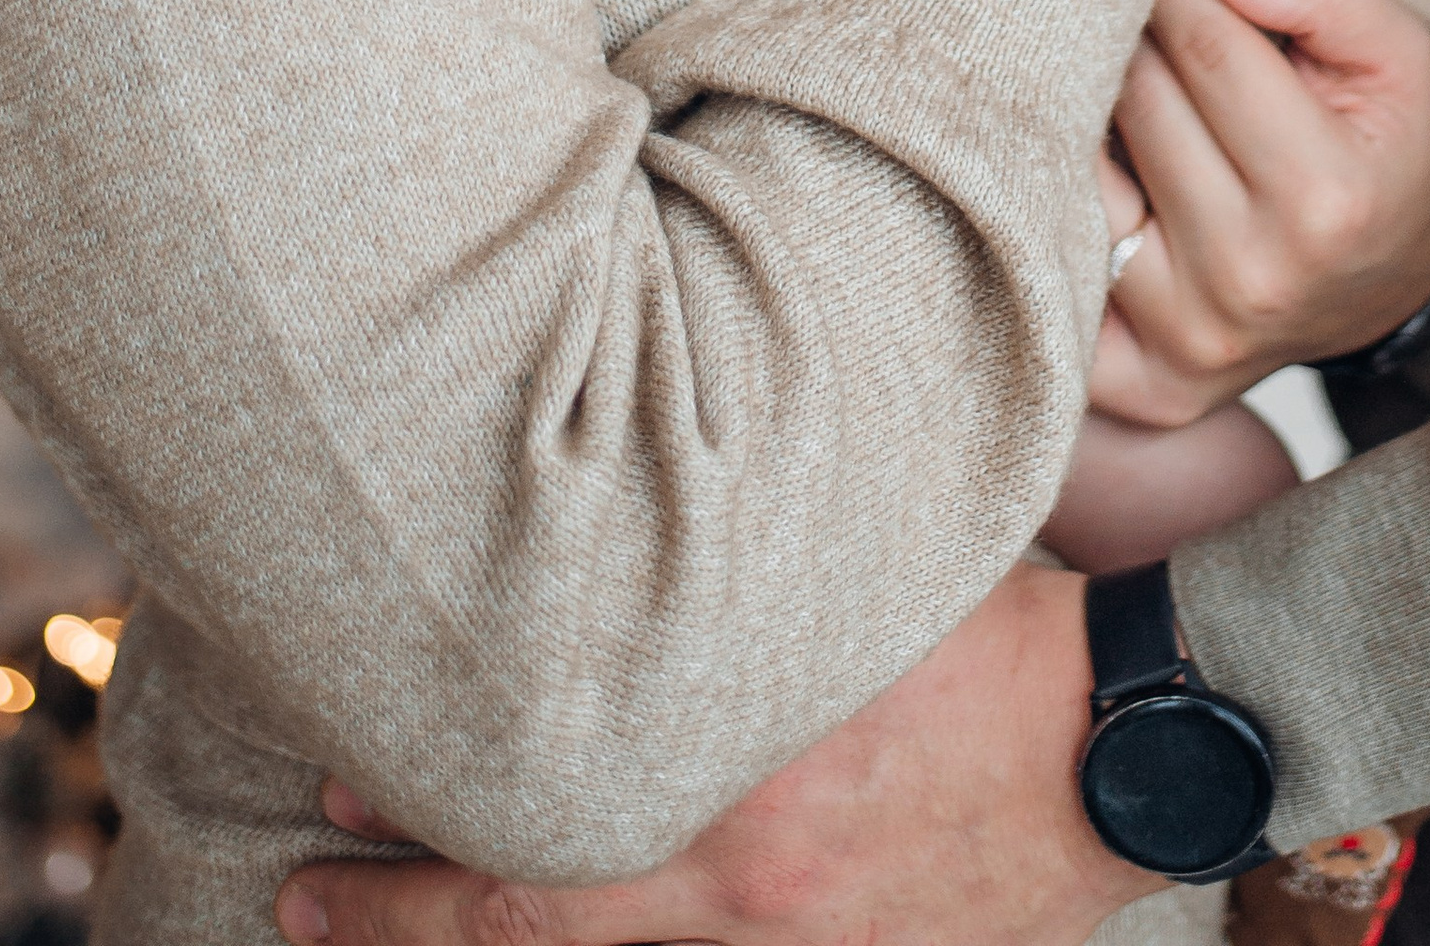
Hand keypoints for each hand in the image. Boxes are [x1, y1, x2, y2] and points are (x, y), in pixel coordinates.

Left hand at [274, 560, 1143, 945]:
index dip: (419, 816)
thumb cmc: (990, 628)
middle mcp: (748, 890)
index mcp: (742, 778)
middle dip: (403, 918)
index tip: (331, 785)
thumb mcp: (850, 578)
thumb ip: (742, 575)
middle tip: (300, 897)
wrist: (1129, 739)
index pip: (538, 819)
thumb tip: (629, 524)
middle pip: (534, 927)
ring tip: (371, 931)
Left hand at [1092, 0, 1429, 424]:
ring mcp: (1189, 339)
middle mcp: (1251, 280)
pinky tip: (1084, 173)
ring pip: (1084, 179)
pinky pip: (1062, 275)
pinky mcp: (1142, 383)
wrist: (1386, 287)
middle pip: (1137, 105)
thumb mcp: (1394, 51)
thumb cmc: (1380, 147)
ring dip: (1085, 115)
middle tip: (1134, 8)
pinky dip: (1056, 216)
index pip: (1204, 49)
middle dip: (1132, 37)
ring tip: (1110, 82)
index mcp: (1324, 198)